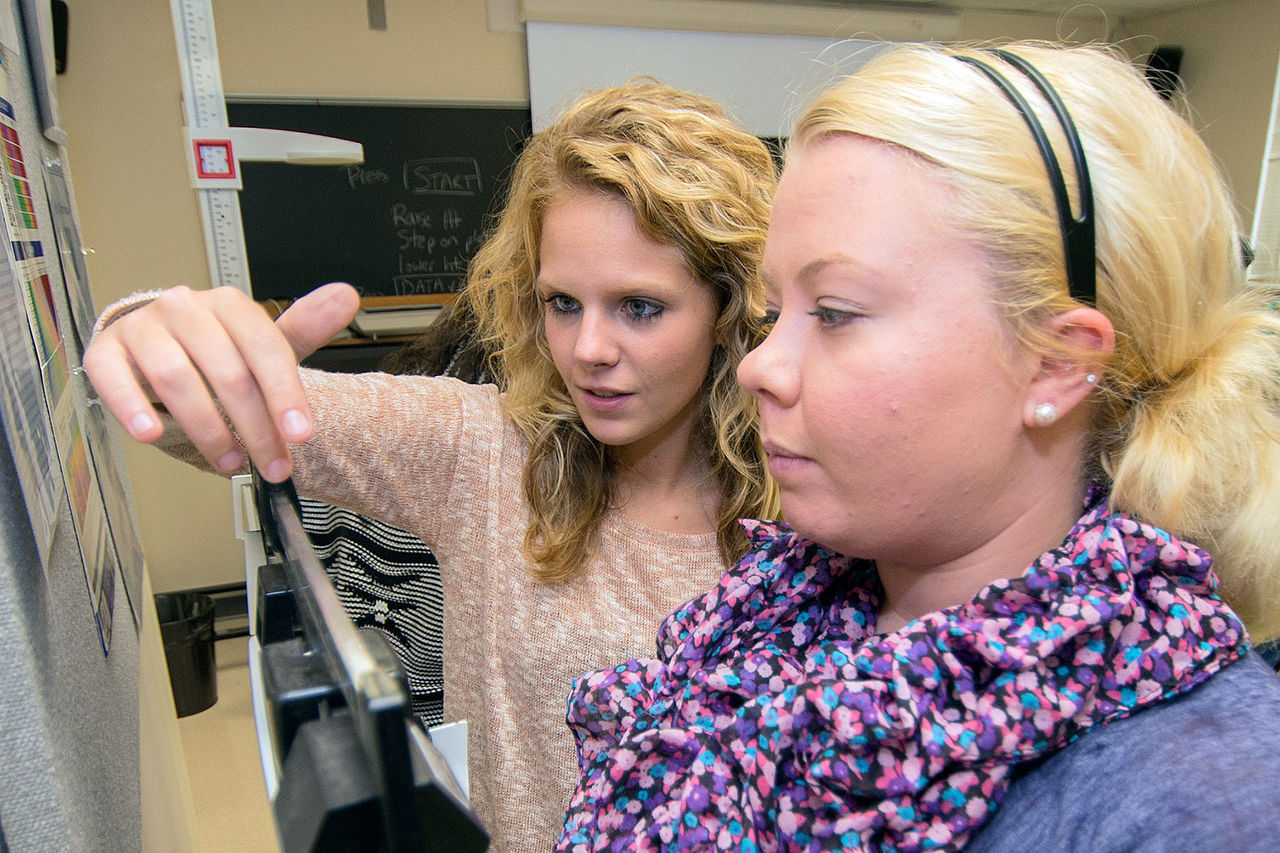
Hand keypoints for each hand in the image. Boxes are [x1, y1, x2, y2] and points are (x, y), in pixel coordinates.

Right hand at [82, 282, 359, 480]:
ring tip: (228, 461)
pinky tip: (151, 434)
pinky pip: (114, 378)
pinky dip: (132, 408)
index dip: (285, 396)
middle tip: (272, 465)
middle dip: (255, 428)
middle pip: (228, 373)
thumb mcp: (263, 342)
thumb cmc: (215, 348)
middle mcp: (186, 309)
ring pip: (176, 379)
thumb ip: (305, 326)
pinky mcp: (108, 352)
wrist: (153, 343)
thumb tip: (347, 295)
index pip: (266, 349)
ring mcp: (144, 328)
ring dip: (206, 429)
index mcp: (230, 305)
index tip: (300, 435)